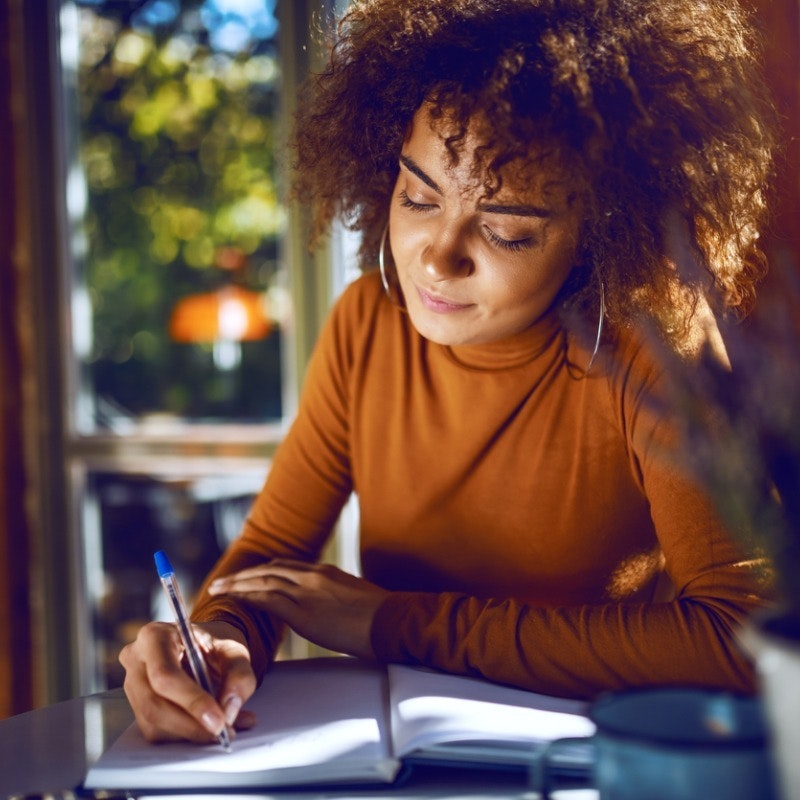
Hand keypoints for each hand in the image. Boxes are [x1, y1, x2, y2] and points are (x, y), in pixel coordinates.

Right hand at [119, 619, 256, 743]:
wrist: (204, 648)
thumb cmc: (215, 646)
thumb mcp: (235, 650)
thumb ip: (239, 674)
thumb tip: (229, 709)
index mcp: (154, 636)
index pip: (165, 674)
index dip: (191, 701)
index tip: (218, 721)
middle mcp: (136, 660)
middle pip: (155, 704)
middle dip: (192, 725)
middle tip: (224, 731)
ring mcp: (132, 686)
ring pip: (154, 723)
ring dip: (191, 733)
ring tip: (226, 728)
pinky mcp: (137, 708)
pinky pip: (157, 732)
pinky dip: (187, 735)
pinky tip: (208, 727)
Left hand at [208, 561, 389, 659]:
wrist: (391, 621)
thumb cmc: (380, 615)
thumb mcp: (354, 595)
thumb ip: (334, 595)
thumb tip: (326, 606)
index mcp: (325, 572)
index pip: (285, 566)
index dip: (262, 571)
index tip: (247, 576)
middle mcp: (313, 576)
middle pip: (269, 570)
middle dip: (243, 575)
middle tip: (223, 582)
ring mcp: (308, 592)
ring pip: (263, 581)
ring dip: (238, 585)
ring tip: (219, 590)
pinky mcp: (304, 612)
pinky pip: (268, 600)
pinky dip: (249, 598)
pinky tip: (236, 601)